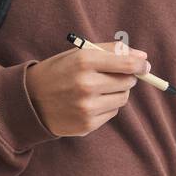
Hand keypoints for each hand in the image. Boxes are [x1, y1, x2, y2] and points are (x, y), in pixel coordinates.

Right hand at [25, 39, 150, 136]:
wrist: (30, 100)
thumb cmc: (59, 72)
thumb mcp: (79, 54)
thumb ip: (110, 50)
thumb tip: (142, 56)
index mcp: (84, 61)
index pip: (126, 63)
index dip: (140, 64)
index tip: (145, 65)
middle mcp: (86, 84)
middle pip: (127, 81)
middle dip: (126, 77)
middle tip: (113, 75)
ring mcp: (87, 107)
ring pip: (122, 99)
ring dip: (117, 92)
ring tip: (98, 89)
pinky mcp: (87, 124)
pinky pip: (112, 113)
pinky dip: (107, 106)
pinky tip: (90, 102)